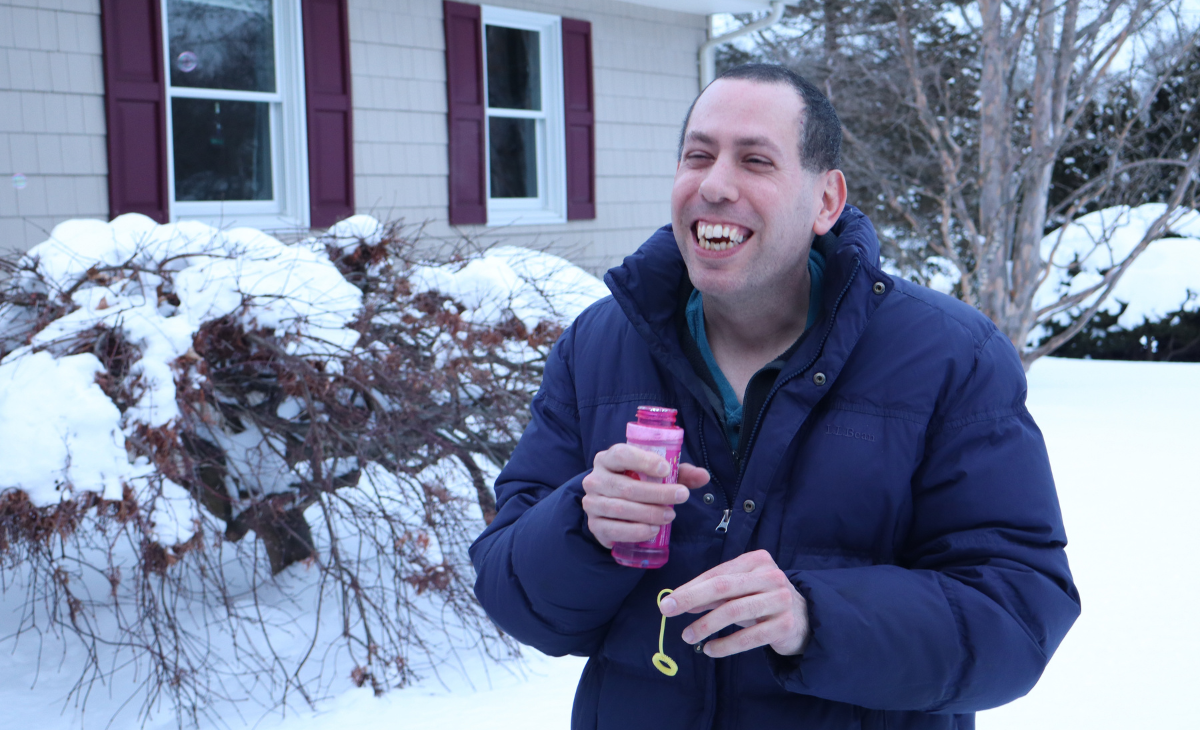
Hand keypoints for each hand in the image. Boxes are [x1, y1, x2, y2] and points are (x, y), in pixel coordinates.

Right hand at [581, 443, 709, 548]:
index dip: (644, 461)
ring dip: (649, 514)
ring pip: (621, 509)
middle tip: (681, 497)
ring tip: (670, 516)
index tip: (666, 469)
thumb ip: (680, 473)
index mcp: (608, 458)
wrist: (612, 505)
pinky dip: (635, 531)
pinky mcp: (594, 525)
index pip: (622, 454)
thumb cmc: (637, 483)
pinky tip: (652, 530)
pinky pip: (614, 530)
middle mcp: (595, 479)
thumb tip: (703, 476)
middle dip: (657, 493)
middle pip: (626, 486)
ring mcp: (592, 503)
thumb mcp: (657, 474)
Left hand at [659, 549, 809, 657]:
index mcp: (757, 560)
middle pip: (723, 587)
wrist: (805, 618)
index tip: (668, 601)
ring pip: (734, 611)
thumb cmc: (763, 600)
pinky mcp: (785, 625)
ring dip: (705, 625)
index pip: (718, 574)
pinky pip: (748, 637)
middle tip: (667, 610)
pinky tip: (710, 650)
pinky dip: (725, 645)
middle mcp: (771, 576)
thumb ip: (713, 593)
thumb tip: (680, 601)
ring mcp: (780, 600)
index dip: (690, 588)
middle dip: (691, 598)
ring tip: (688, 636)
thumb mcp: (740, 591)